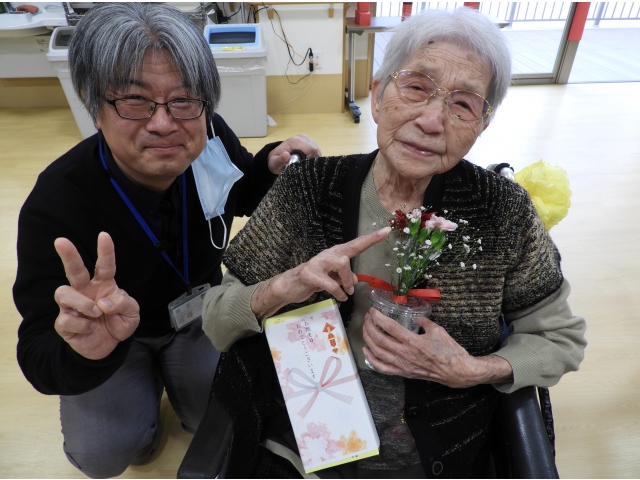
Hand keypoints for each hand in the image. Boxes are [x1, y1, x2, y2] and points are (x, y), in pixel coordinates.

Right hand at [53, 232, 139, 359]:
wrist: (109, 347)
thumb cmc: (119, 323)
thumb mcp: (132, 313)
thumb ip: (123, 303)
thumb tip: (103, 303)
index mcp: (104, 285)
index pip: (104, 265)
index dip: (105, 251)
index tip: (104, 235)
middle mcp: (85, 291)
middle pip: (74, 271)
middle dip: (68, 255)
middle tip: (61, 241)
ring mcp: (72, 306)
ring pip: (63, 292)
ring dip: (81, 302)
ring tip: (95, 312)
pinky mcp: (64, 323)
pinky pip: (66, 319)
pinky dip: (81, 325)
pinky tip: (89, 328)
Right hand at [251, 227, 391, 319]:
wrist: (290, 285)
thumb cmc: (314, 280)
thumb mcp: (333, 278)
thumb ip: (345, 277)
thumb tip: (355, 280)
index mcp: (335, 254)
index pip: (356, 244)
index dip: (371, 238)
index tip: (386, 231)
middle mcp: (327, 255)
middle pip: (347, 255)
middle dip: (351, 274)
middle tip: (352, 288)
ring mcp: (317, 263)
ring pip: (340, 264)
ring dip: (345, 282)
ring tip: (345, 292)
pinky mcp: (309, 274)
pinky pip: (330, 283)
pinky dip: (338, 292)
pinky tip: (339, 297)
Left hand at [267, 134, 321, 173]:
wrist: (276, 156)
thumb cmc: (275, 161)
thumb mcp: (275, 163)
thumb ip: (280, 160)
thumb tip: (286, 155)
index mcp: (296, 141)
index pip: (312, 150)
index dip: (310, 159)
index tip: (302, 165)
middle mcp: (303, 137)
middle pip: (316, 150)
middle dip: (312, 160)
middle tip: (303, 165)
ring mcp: (307, 139)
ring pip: (317, 151)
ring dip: (312, 159)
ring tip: (303, 163)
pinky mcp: (310, 141)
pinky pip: (316, 151)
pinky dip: (313, 157)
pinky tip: (306, 160)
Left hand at [362, 309, 512, 387]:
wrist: (457, 371)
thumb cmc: (449, 350)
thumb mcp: (437, 330)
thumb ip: (423, 321)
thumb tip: (414, 316)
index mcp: (414, 342)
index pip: (390, 327)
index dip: (378, 317)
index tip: (373, 310)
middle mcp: (405, 354)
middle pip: (379, 339)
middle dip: (369, 326)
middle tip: (367, 317)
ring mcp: (403, 365)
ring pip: (378, 353)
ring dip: (368, 339)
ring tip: (365, 329)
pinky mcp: (403, 373)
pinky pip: (382, 368)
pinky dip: (371, 359)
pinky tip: (366, 351)